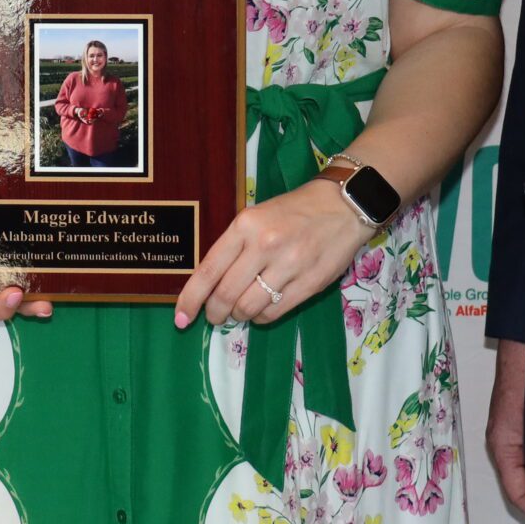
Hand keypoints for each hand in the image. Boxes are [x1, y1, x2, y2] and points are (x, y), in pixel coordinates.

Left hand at [174, 180, 365, 330]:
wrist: (343, 205)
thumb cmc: (294, 211)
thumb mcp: (256, 217)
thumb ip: (235, 248)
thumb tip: (211, 286)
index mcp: (245, 225)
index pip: (209, 270)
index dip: (191, 298)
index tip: (181, 317)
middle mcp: (264, 245)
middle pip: (226, 295)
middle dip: (215, 313)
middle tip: (214, 316)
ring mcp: (289, 265)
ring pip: (248, 308)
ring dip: (239, 315)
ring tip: (241, 310)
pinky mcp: (310, 283)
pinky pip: (274, 313)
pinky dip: (262, 317)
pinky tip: (262, 308)